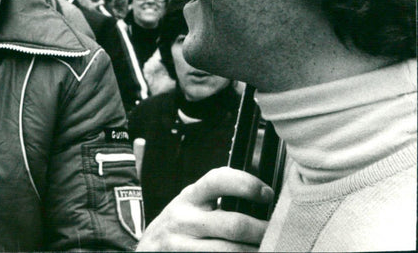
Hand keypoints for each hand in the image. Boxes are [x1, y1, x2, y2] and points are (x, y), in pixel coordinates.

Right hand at [136, 167, 272, 251]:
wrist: (148, 249)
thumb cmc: (179, 223)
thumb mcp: (191, 203)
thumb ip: (216, 196)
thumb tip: (261, 196)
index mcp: (190, 197)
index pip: (218, 180)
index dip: (247, 184)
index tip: (267, 194)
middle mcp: (185, 219)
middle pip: (234, 224)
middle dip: (263, 229)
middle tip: (277, 231)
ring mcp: (183, 245)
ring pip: (233, 251)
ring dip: (257, 250)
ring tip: (268, 247)